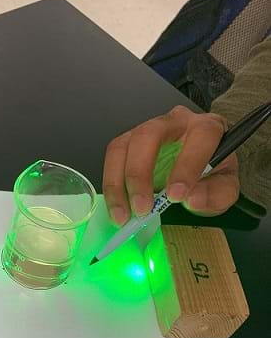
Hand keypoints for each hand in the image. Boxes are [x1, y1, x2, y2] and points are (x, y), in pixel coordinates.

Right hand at [103, 105, 239, 224]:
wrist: (201, 167)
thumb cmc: (212, 174)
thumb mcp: (225, 188)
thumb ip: (216, 194)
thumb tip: (192, 199)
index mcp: (207, 128)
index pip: (200, 136)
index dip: (187, 166)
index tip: (176, 196)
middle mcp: (175, 122)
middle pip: (148, 135)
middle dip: (140, 173)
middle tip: (142, 208)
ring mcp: (146, 130)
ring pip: (123, 146)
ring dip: (118, 183)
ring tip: (123, 214)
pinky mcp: (128, 144)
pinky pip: (112, 159)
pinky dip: (112, 186)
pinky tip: (117, 207)